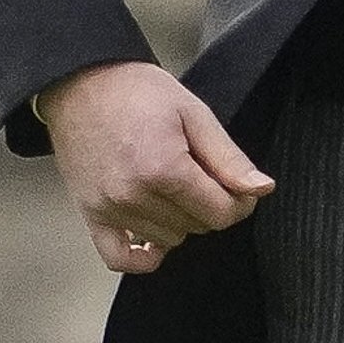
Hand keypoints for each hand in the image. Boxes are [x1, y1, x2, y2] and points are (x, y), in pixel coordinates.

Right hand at [40, 61, 274, 275]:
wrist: (82, 84)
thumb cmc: (136, 92)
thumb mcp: (194, 114)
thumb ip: (229, 158)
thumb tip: (261, 189)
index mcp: (164, 169)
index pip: (221, 214)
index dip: (239, 202)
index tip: (237, 186)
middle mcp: (134, 196)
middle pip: (197, 227)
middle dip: (208, 205)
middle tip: (199, 173)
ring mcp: (109, 208)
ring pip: (168, 239)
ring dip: (179, 220)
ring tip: (170, 185)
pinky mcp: (90, 214)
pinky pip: (120, 259)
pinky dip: (141, 255)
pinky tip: (153, 236)